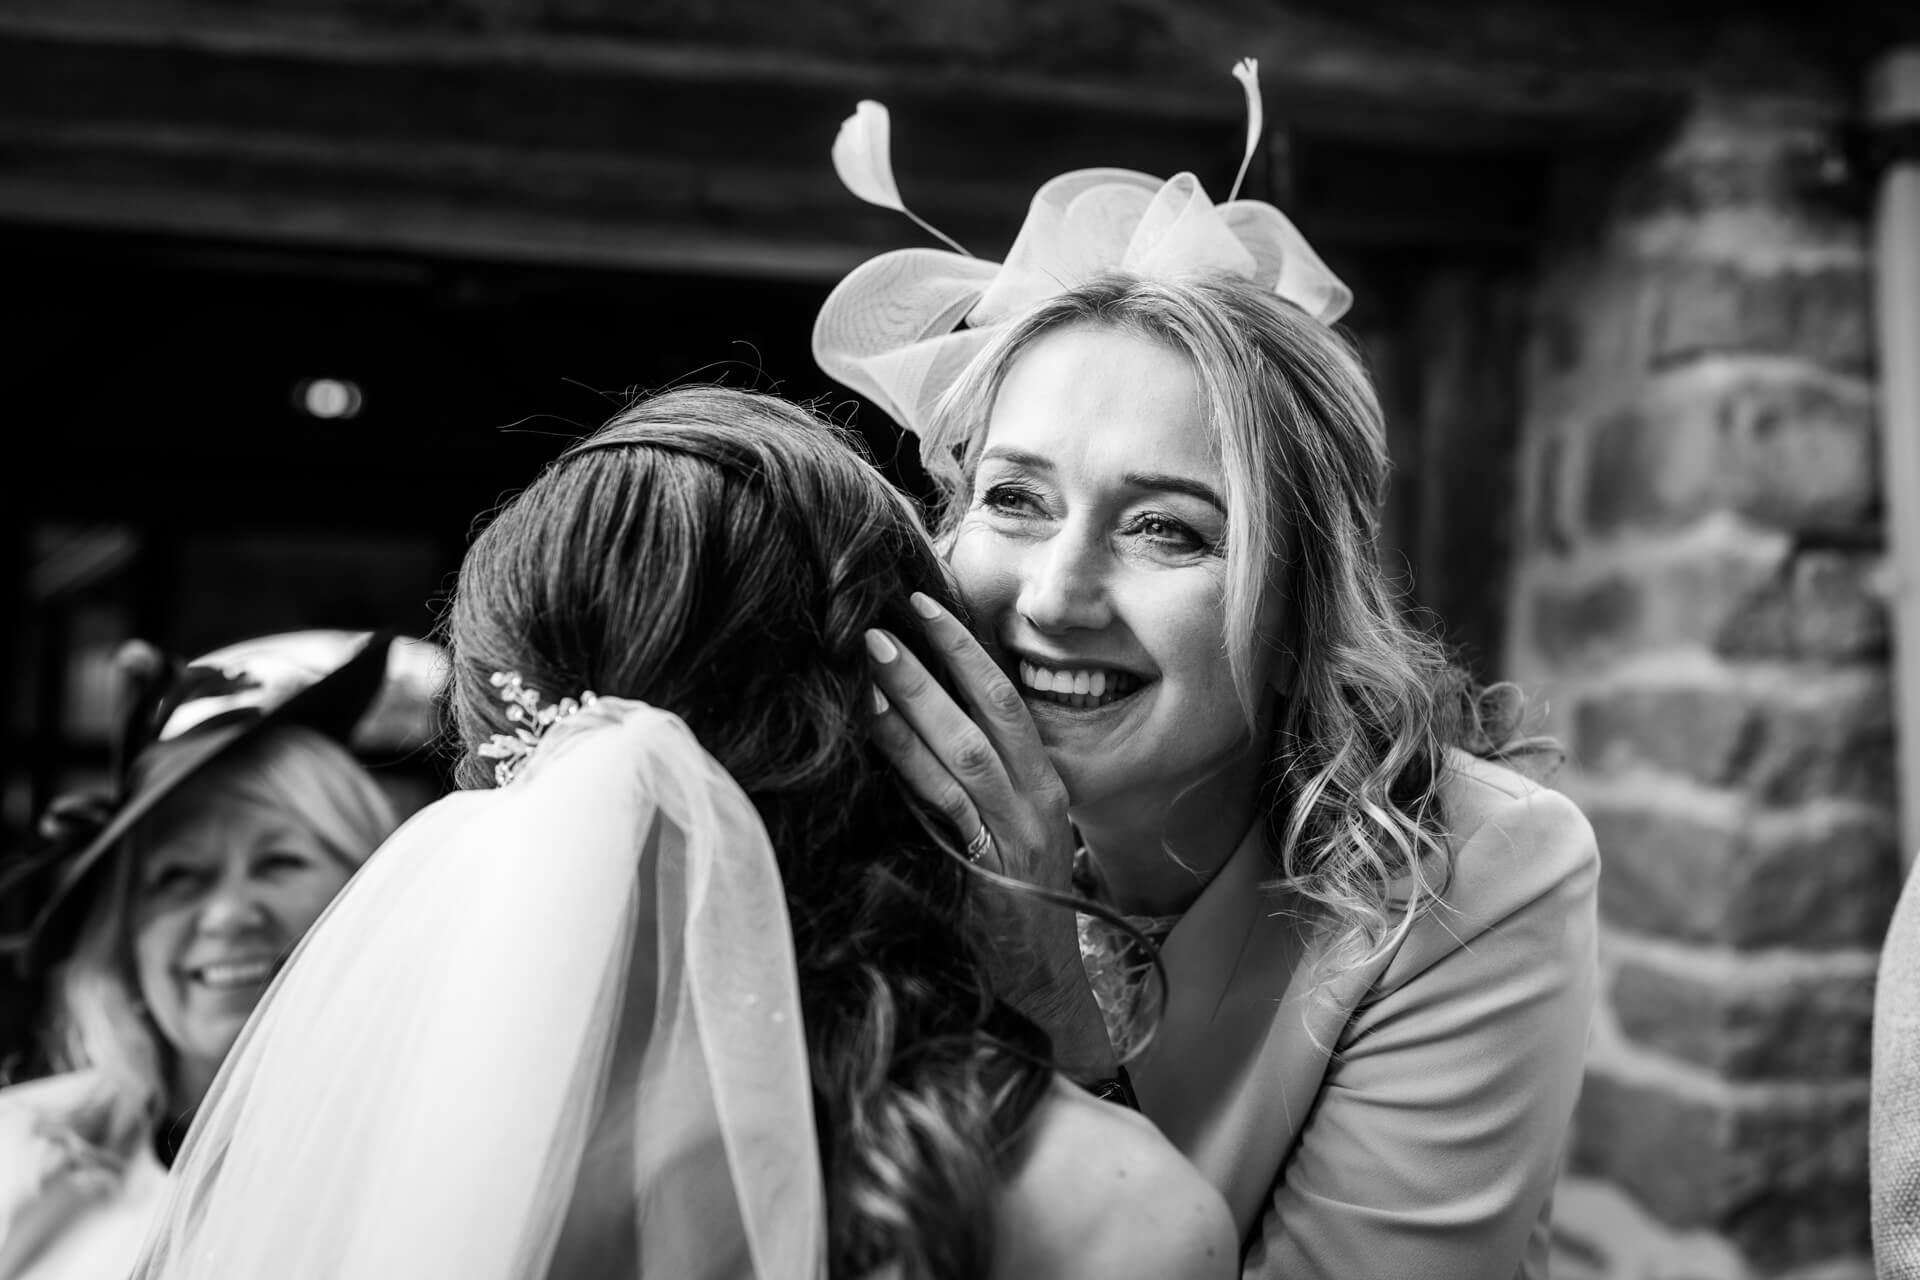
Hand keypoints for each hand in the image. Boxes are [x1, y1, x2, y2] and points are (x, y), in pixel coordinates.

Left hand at [865, 592, 1115, 1077]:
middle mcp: (1037, 805)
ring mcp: (1016, 840)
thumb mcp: (1013, 833)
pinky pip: (947, 811)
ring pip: (965, 758)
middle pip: (986, 718)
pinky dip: (911, 769)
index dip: (966, 650)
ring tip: (868, 669)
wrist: (1045, 986)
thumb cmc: (1020, 905)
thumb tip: (922, 718)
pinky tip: (876, 740)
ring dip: (914, 709)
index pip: (1007, 700)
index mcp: (1045, 786)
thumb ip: (981, 784)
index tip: (923, 606)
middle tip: (879, 627)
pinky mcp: (991, 874)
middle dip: (932, 668)